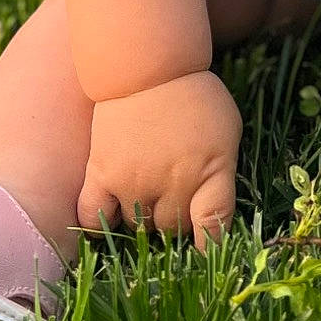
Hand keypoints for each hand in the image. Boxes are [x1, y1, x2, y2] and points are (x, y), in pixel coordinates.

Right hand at [77, 69, 241, 241]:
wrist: (148, 66)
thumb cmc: (194, 97)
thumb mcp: (227, 130)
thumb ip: (223, 173)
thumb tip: (213, 211)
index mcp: (209, 172)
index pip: (213, 225)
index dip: (212, 246)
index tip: (208, 254)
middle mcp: (172, 183)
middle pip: (172, 229)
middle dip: (177, 221)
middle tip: (175, 199)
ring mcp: (134, 181)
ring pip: (138, 227)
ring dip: (145, 218)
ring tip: (148, 195)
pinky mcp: (100, 174)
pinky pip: (93, 217)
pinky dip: (100, 224)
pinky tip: (111, 216)